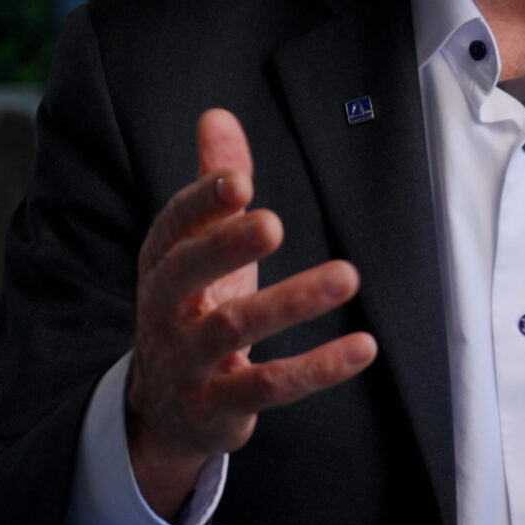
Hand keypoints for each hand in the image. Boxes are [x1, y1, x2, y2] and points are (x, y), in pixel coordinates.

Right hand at [125, 109, 378, 518]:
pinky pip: (271, 385)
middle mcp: (167, 309)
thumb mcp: (197, 249)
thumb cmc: (193, 309)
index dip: (202, 203)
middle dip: (227, 247)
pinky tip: (362, 346)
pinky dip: (318, 368)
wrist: (164, 408)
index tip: (239, 180)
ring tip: (345, 275)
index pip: (174, 227)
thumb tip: (217, 116)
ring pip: (235, 329)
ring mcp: (190, 360)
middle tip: (273, 223)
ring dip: (291, 301)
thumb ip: (212, 184)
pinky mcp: (221, 405)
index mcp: (161, 264)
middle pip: (187, 275)